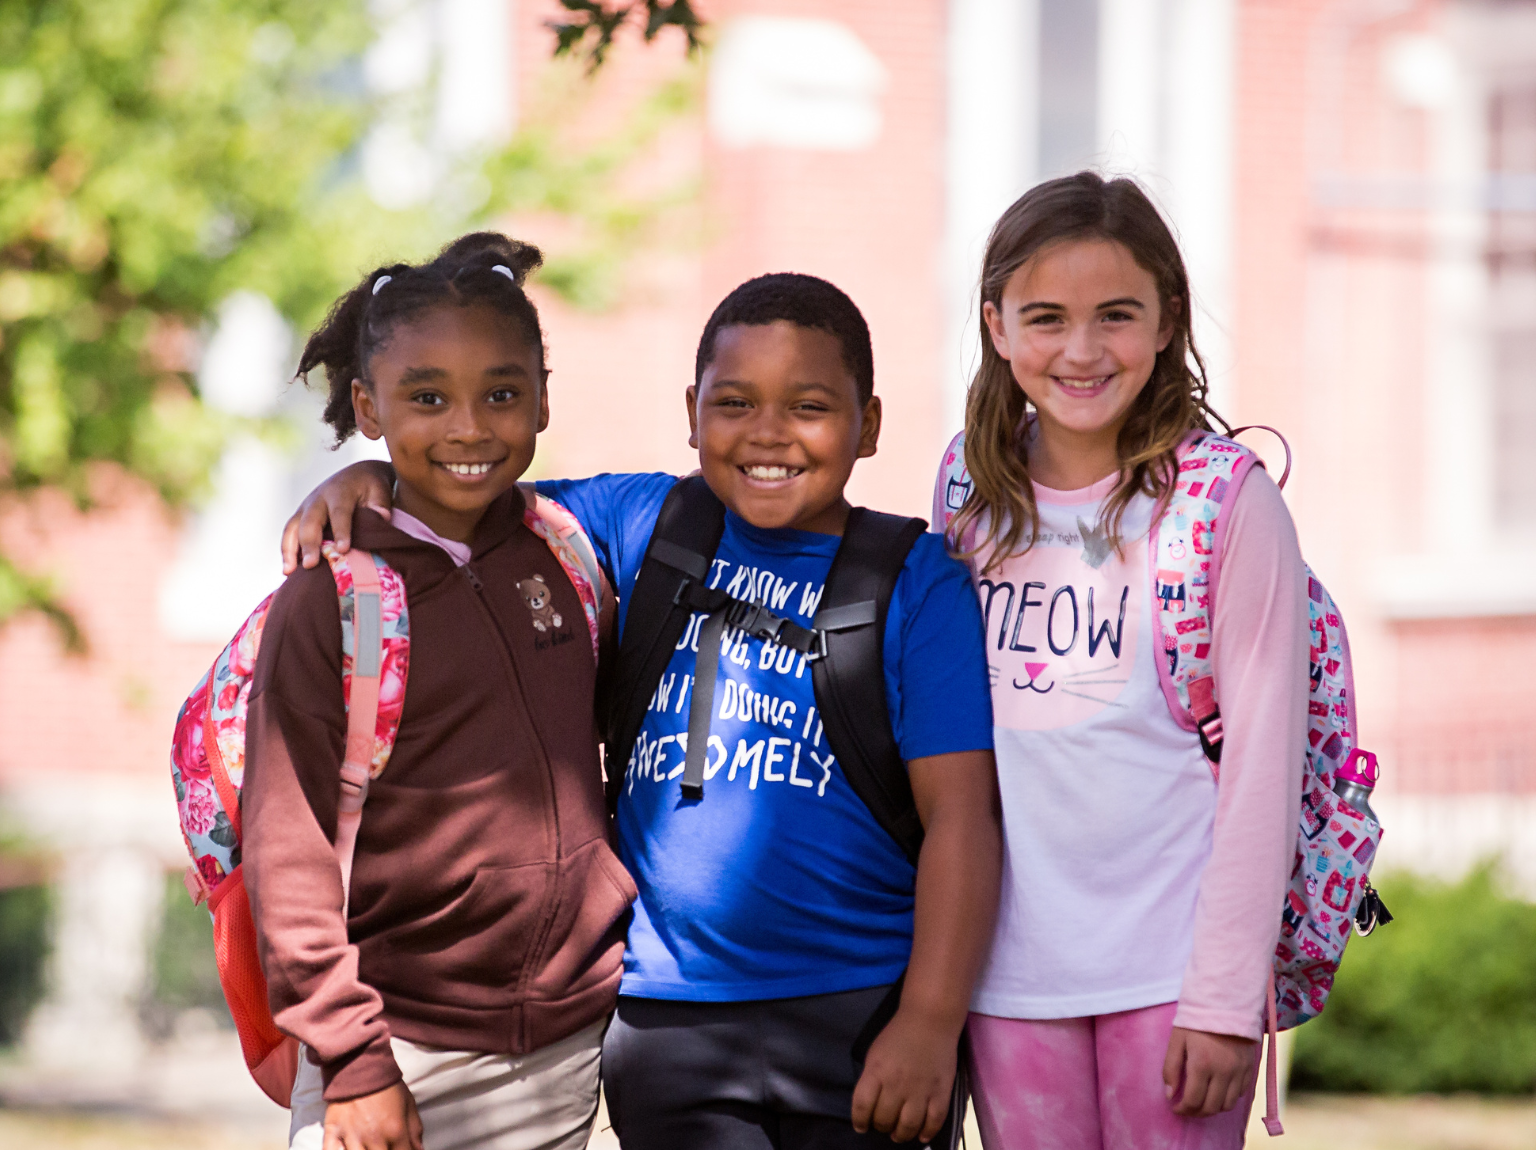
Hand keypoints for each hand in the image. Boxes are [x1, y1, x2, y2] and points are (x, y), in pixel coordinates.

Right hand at [281, 461, 395, 572]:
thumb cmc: (370, 486)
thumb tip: (382, 517)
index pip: (339, 512)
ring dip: (289, 550)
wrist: (356, 474)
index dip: (340, 531)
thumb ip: (380, 503)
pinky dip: (286, 551)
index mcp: (339, 492)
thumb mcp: (379, 489)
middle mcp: (318, 499)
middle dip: (309, 543)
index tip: (343, 550)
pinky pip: (289, 533)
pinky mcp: (300, 516)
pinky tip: (288, 570)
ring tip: (289, 572)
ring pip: (292, 527)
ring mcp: (305, 507)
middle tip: (310, 565)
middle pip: (310, 521)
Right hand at [321, 1082, 422, 1149]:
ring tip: (369, 1148)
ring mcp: (351, 1136)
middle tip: (385, 1147)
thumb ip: (415, 1130)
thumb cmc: (386, 1084)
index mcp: (395, 1131)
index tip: (402, 1149)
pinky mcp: (333, 1132)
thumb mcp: (408, 1103)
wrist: (360, 1063)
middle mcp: (374, 1138)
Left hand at [851, 1004, 957, 1143]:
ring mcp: (920, 1089)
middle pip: (884, 1119)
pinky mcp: (941, 1091)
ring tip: (899, 1134)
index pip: (861, 1106)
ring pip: (908, 1126)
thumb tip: (869, 1105)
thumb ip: (872, 1078)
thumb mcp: (875, 1053)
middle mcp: (897, 1083)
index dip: (859, 1121)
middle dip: (881, 1127)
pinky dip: (927, 1133)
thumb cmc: (899, 1034)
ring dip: (901, 1135)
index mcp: (876, 1071)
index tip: (861, 1126)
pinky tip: (922, 1135)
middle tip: (884, 1126)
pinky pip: (934, 1121)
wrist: (930, 1019)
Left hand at [1162, 1026, 1256, 1117]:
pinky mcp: (1249, 1069)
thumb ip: (1170, 1068)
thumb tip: (1169, 1095)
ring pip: (1227, 1105)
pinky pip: (1240, 1094)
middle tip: (1187, 1108)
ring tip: (1201, 1102)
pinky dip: (1227, 1098)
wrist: (1226, 1003)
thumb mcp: (1177, 1039)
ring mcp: (1239, 1072)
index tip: (1175, 1107)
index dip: (1182, 1109)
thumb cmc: (1196, 1020)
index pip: (1193, 1100)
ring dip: (1213, 1108)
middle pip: (1211, 1107)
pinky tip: (1217, 1091)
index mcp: (1202, 1064)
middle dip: (1196, 1112)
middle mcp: (1223, 1072)